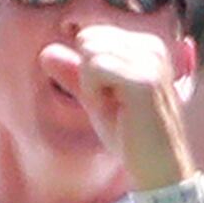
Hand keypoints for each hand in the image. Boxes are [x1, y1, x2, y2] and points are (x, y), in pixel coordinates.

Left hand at [47, 21, 193, 190]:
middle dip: (87, 74)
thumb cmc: (129, 134)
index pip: (89, 35)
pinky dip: (94, 92)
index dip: (87, 70)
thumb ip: (73, 73)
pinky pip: (94, 66)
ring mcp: (151, 60)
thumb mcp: (95, 97)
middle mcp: (153, 46)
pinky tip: (116, 110)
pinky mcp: (144, 78)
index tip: (111, 96)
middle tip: (112, 103)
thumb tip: (45, 51)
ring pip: (89, 51)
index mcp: (146, 45)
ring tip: (117, 107)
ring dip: (91, 85)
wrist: (158, 166)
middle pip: (88, 39)